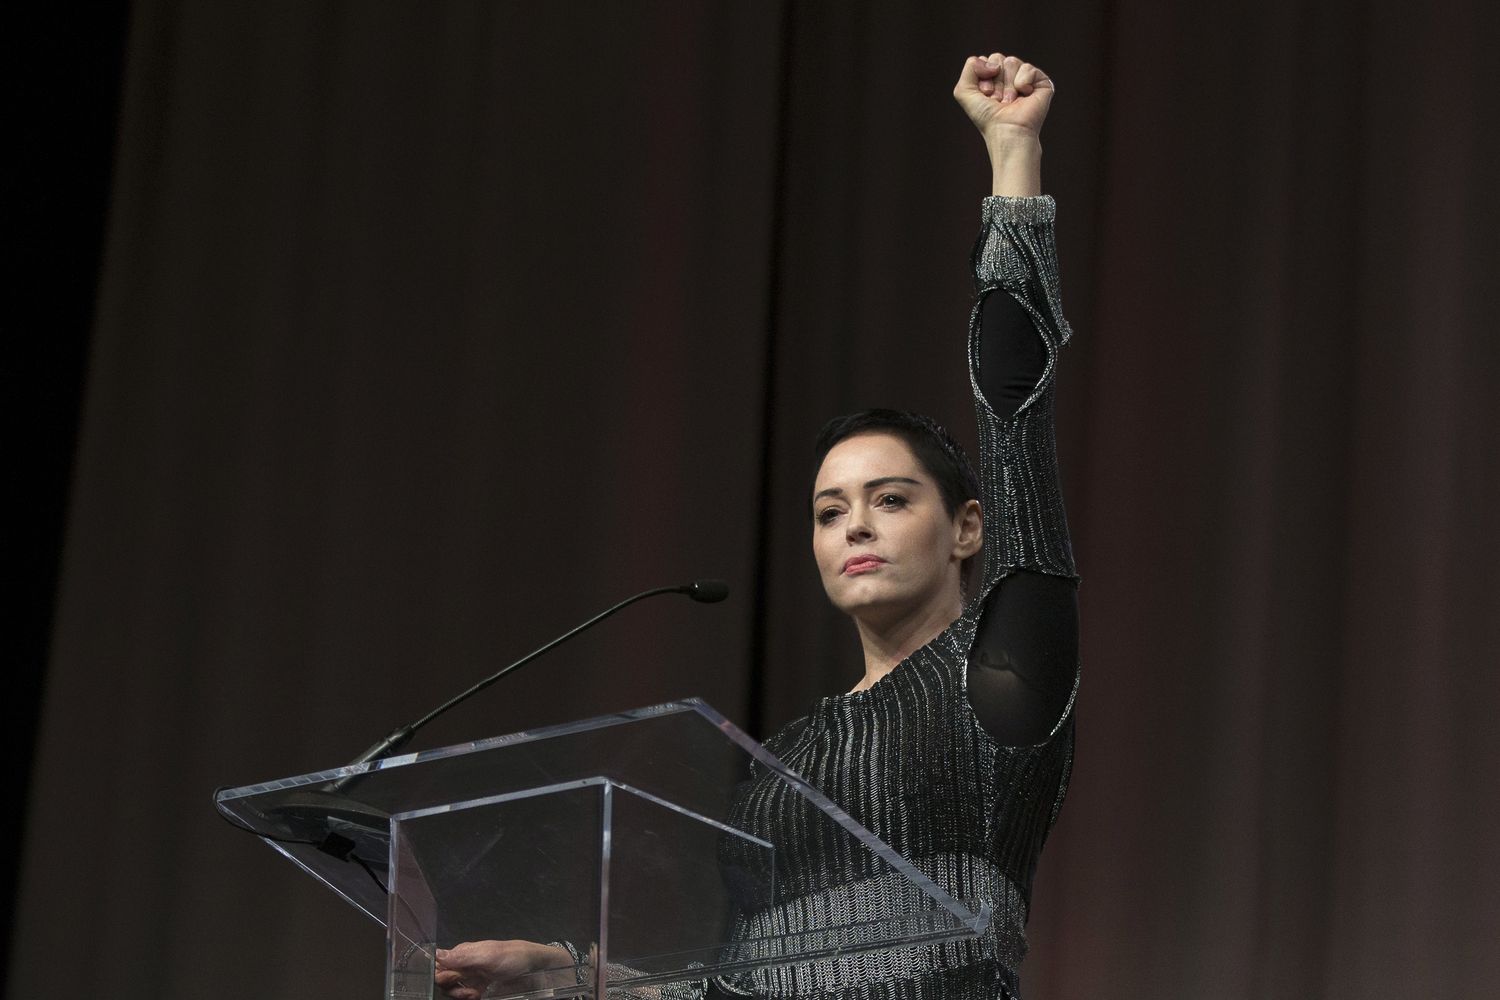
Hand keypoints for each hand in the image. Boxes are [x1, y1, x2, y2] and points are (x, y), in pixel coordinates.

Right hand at [434, 940, 575, 999]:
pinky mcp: (478, 984)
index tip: (455, 982)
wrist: (531, 964)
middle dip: (453, 989)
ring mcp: (470, 974)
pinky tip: (478, 995)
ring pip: (453, 989)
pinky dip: (469, 996)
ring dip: (461, 995)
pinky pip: (465, 993)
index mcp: (462, 953)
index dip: (442, 976)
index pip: (439, 966)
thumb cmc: (510, 957)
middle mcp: (463, 963)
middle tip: (469, 992)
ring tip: (475, 994)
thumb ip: (462, 957)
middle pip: (444, 981)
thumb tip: (436, 954)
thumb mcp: (487, 957)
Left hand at [953, 52, 1054, 143]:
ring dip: (1007, 85)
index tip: (986, 97)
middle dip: (995, 81)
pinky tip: (1024, 95)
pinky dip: (1022, 82)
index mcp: (992, 78)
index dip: (982, 78)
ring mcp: (1026, 78)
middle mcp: (1009, 77)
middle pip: (997, 58)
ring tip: (1010, 102)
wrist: (1006, 130)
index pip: (985, 60)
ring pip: (1011, 62)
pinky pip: (1028, 67)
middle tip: (998, 100)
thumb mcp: (964, 91)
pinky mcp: (1042, 82)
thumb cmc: (987, 117)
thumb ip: (970, 66)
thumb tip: (994, 62)